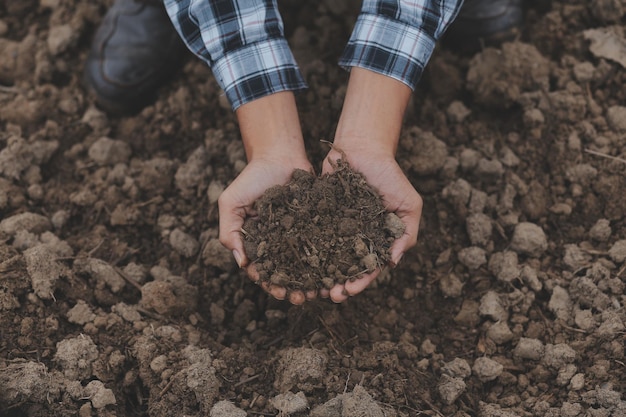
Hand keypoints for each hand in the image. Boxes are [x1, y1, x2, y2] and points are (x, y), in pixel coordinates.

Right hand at [218, 91, 316, 304]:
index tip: (278, 291)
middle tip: (301, 298)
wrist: (279, 155)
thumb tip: (241, 263)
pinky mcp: (318, 225)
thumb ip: (230, 231)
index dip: (269, 284)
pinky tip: (335, 271)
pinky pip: (324, 246)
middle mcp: (279, 244)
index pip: (263, 271)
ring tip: (320, 292)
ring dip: (312, 281)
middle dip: (293, 288)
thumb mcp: (231, 203)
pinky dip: (329, 260)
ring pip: (307, 265)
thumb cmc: (251, 178)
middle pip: (287, 273)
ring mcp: (300, 235)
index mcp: (258, 244)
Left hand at [321, 67, 421, 301]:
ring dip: (319, 274)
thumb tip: (392, 264)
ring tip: (311, 287)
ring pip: (324, 257)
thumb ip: (406, 234)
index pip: (367, 268)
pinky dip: (303, 250)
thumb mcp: (409, 204)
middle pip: (344, 268)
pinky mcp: (316, 215)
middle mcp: (353, 237)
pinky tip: (295, 262)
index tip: (349, 290)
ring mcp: (334, 227)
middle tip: (329, 295)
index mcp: (374, 240)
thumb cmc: (390, 175)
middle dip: (337, 284)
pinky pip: (309, 235)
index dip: (359, 282)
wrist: (363, 148)